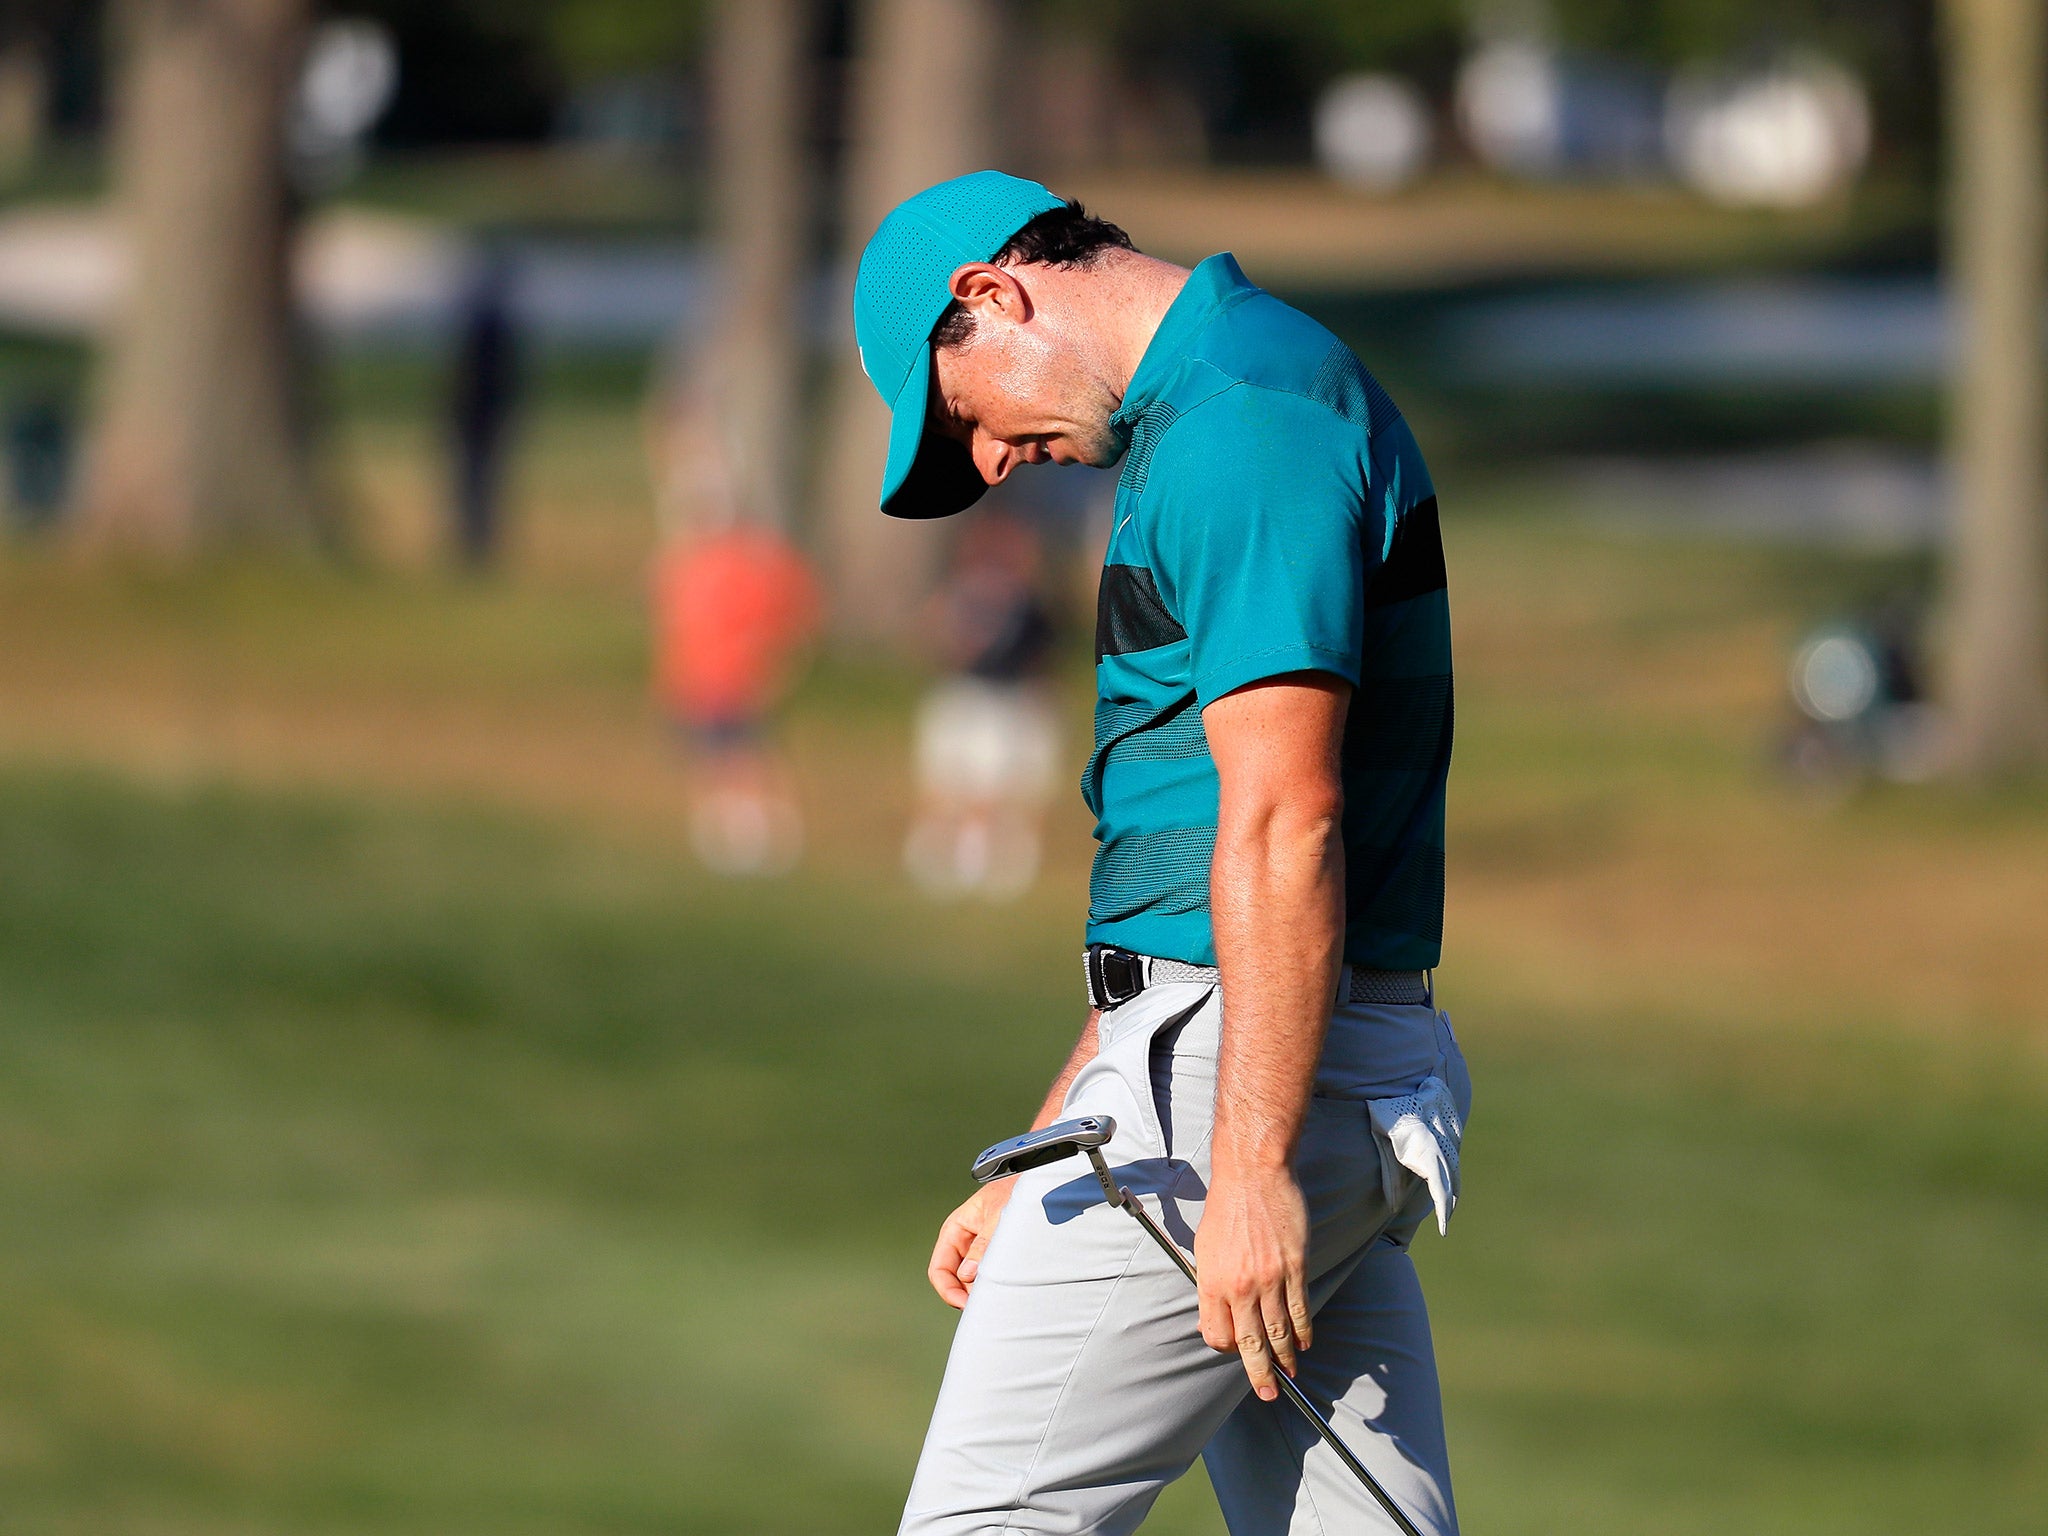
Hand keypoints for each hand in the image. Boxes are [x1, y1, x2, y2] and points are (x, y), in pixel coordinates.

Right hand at [928, 1178, 1015, 1307]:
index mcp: (954, 1230)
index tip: (966, 1304)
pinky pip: (988, 1276)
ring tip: (1001, 1291)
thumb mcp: (998, 1216)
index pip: (939, 1269)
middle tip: (988, 1301)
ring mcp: (978, 1250)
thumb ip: (983, 1245)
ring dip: (982, 1290)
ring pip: (971, 1281)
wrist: (1035, 1182)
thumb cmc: (1013, 1190)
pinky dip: (994, 1284)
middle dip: (968, 1294)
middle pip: (954, 1280)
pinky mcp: (994, 1256)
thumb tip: (967, 1274)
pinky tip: (1006, 1285)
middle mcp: (963, 1242)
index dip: (948, 1290)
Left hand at [1193, 1162, 1311, 1400]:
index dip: (1226, 1348)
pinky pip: (1300, 1309)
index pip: (1217, 1334)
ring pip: (1279, 1331)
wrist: (1253, 1175)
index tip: (1235, 1351)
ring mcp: (1270, 1279)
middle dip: (1259, 1373)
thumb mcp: (1205, 1246)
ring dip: (1285, 1358)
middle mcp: (1240, 1287)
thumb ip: (1212, 1281)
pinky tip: (1304, 1343)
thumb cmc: (1225, 1206)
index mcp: (1212, 1282)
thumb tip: (1219, 1308)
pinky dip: (1304, 1331)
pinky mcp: (1295, 1268)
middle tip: (1266, 1394)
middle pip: (1250, 1343)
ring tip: (1289, 1374)